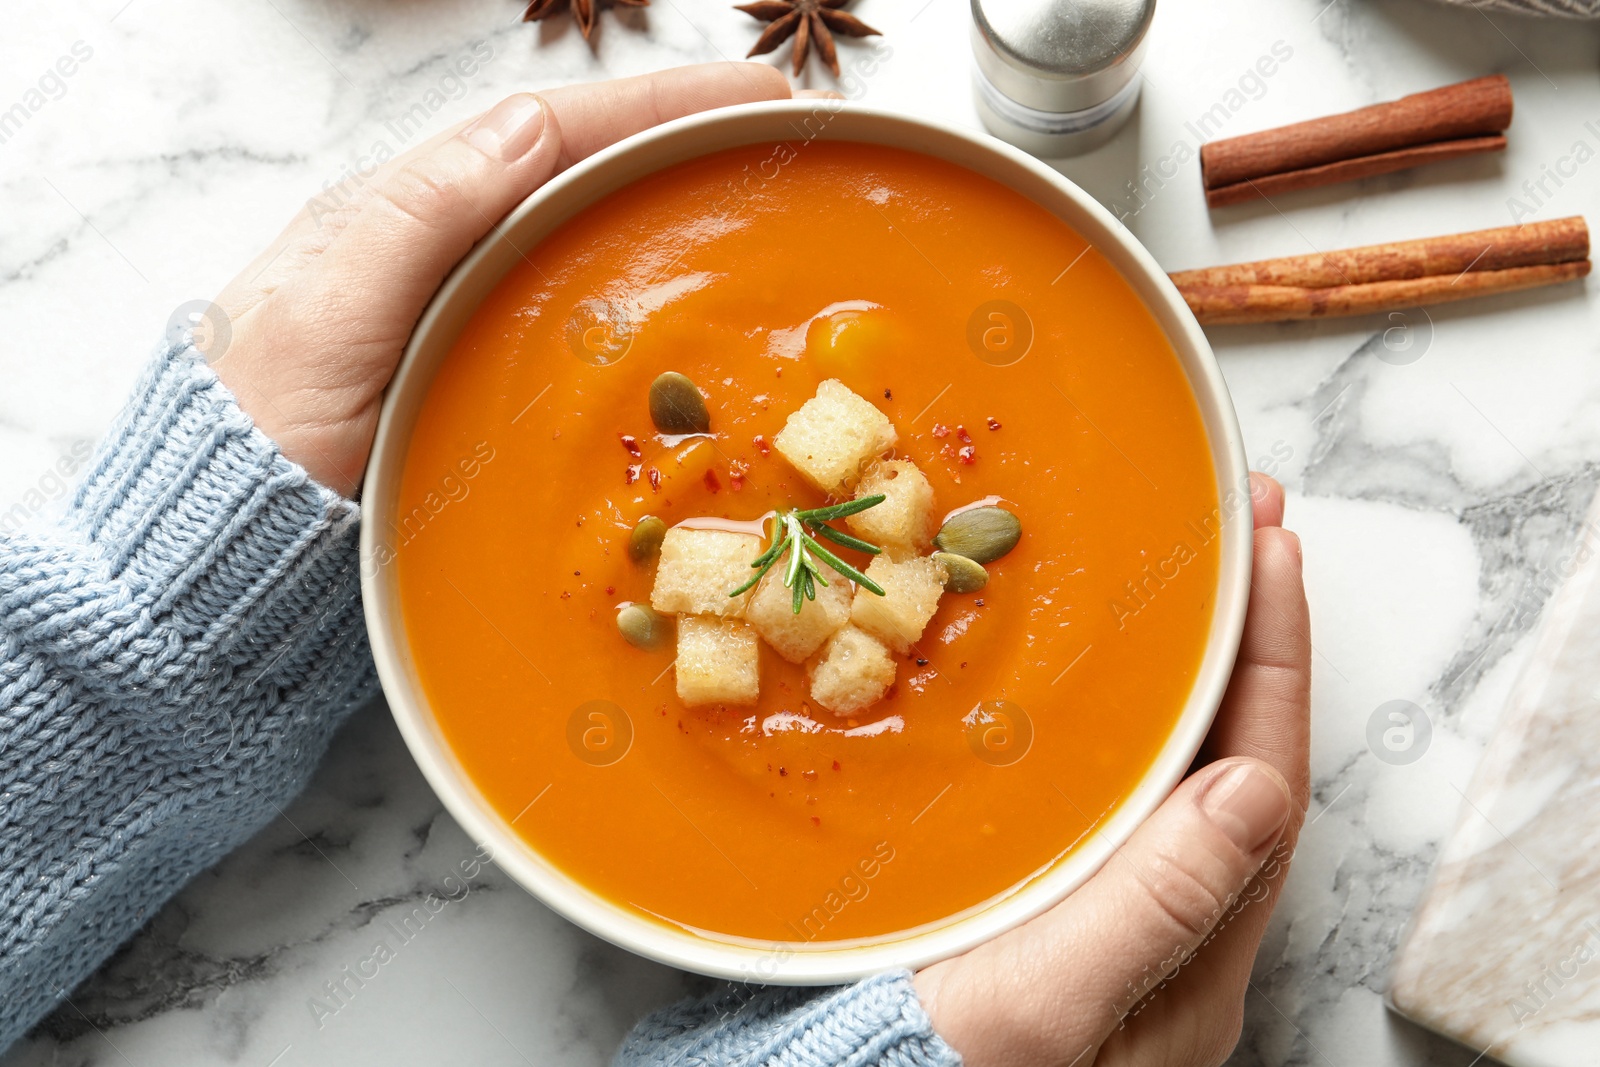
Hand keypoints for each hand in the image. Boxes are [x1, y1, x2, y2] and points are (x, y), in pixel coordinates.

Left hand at [206, 63, 790, 496]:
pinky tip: (689, 315)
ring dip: (671, 214)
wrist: (224, 544)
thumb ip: (419, 220)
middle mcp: (446, 254)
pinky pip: (576, 325)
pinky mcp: (483, 387)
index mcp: (408, 215)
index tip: (755, 95)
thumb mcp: (329, 314)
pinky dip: (639, 301)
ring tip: (760, 202)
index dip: (658, 107)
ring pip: (584, 245)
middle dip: (684, 147)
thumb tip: (532, 127)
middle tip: (783, 138)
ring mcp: (469, 321)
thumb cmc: (262, 432)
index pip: (552, 133)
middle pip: (581, 175)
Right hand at [915, 473, 1310, 1066]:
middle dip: (1244, 635)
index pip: (1261, 772)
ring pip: (1174, 762)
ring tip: (1190, 571)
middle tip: (1244, 529)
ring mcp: (1110, 904)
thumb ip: (1153, 906)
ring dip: (1188, 662)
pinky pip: (1110, 779)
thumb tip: (1249, 788)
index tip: (1271, 549)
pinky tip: (1092, 666)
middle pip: (1234, 755)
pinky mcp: (1047, 892)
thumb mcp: (1049, 1005)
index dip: (1271, 652)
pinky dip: (1120, 705)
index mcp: (1193, 945)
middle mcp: (1170, 921)